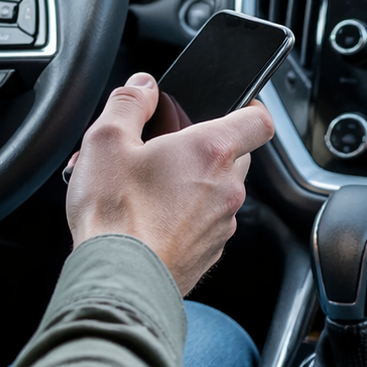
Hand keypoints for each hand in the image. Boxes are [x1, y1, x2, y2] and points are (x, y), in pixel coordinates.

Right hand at [65, 73, 273, 293]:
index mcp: (210, 151)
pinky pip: (207, 224)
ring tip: (146, 188)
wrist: (119, 280)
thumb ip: (128, 103)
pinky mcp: (209, 253)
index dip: (249, 108)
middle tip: (169, 149)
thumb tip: (143, 87)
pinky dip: (186, 217)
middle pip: (237, 155)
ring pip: (220, 192)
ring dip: (194, 185)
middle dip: (209, 148)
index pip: (258, 120)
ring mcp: (222, 225)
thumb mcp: (107, 141)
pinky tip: (149, 219)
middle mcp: (227, 188)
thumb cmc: (115, 215)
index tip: (233, 107)